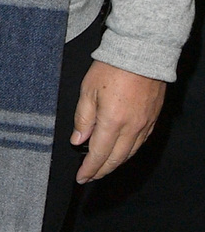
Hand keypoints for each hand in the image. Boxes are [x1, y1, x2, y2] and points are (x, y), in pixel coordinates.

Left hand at [71, 61, 164, 182]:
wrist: (141, 53)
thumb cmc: (112, 68)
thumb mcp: (87, 92)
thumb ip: (83, 119)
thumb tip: (77, 140)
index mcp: (113, 122)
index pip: (99, 154)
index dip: (90, 169)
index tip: (81, 177)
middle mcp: (132, 127)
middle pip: (116, 158)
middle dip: (102, 170)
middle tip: (90, 177)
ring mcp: (145, 124)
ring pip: (130, 152)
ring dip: (116, 163)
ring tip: (103, 168)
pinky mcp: (153, 118)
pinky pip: (141, 142)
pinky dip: (129, 151)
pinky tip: (122, 152)